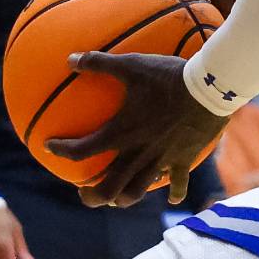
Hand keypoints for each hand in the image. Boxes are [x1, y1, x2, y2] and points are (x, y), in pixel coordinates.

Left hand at [50, 51, 226, 206]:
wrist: (208, 89)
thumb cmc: (168, 76)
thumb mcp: (131, 65)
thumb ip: (99, 62)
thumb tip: (70, 58)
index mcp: (121, 133)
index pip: (82, 150)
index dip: (62, 150)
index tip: (49, 146)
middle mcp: (138, 153)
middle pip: (109, 187)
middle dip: (93, 196)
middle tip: (83, 194)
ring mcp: (161, 160)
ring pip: (138, 191)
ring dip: (124, 199)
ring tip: (117, 199)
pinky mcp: (183, 160)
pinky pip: (178, 184)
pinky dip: (174, 193)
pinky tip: (172, 198)